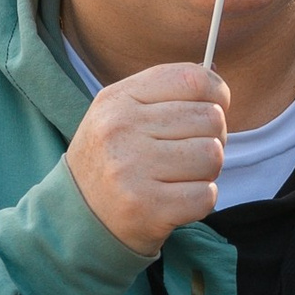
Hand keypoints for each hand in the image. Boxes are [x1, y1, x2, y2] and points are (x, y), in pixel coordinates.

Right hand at [65, 63, 230, 256]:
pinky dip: (200, 200)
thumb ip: (166, 92)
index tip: (214, 107)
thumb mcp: (122, 112)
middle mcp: (121, 129)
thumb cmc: (113, 159)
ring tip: (179, 176)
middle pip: (210, 119)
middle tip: (188, 153)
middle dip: (212, 137)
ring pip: (213, 156)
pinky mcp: (146, 206)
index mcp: (118, 99)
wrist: (77, 216)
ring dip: (207, 171)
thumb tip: (217, 79)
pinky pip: (207, 194)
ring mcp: (132, 169)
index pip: (192, 80)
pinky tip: (175, 199)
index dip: (217, 94)